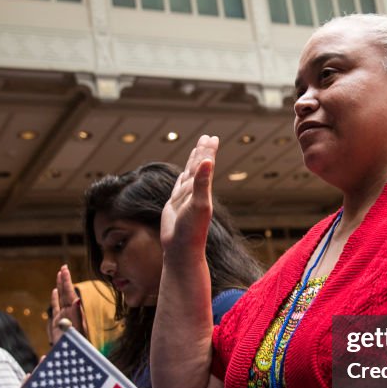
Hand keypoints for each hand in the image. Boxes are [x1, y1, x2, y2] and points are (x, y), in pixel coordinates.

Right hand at [49, 265, 84, 344]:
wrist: (74, 361)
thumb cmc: (77, 348)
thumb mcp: (77, 331)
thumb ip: (76, 315)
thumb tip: (77, 300)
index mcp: (74, 314)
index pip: (70, 294)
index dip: (67, 282)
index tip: (65, 269)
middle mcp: (69, 315)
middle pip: (66, 294)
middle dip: (65, 280)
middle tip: (64, 267)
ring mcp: (63, 319)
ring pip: (61, 299)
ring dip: (60, 287)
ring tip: (59, 275)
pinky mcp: (57, 325)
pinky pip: (56, 309)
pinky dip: (55, 299)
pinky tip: (54, 291)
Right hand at [161, 135, 216, 253]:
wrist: (181, 249)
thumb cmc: (192, 229)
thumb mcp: (199, 204)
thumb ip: (202, 182)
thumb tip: (208, 160)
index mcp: (202, 189)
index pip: (205, 165)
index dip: (208, 151)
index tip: (213, 137)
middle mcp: (194, 192)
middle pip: (198, 166)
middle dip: (202, 152)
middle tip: (207, 137)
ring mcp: (184, 198)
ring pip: (188, 175)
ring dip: (193, 162)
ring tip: (197, 150)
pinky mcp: (174, 205)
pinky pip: (177, 187)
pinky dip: (181, 178)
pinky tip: (183, 175)